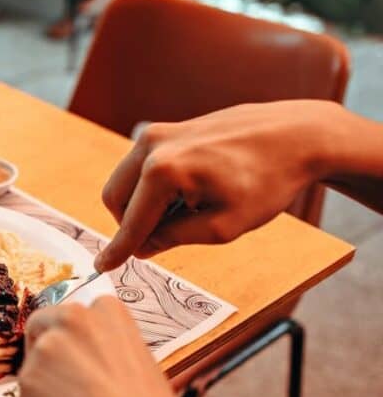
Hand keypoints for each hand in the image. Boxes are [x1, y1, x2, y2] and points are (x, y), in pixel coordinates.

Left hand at [18, 296, 197, 396]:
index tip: (76, 353)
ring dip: (44, 381)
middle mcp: (73, 317)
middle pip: (43, 325)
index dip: (71, 336)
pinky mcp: (27, 376)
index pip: (73, 313)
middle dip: (47, 348)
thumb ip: (110, 349)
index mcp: (107, 310)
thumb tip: (96, 359)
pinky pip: (25, 392)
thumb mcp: (142, 364)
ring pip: (33, 361)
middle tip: (64, 380)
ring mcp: (47, 346)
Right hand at [93, 100, 352, 272]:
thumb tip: (142, 245)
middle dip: (132, 224)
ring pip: (125, 181)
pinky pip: (141, 167)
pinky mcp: (165, 128)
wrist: (295, 134)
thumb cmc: (266, 180)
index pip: (131, 222)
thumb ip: (175, 237)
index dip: (119, 250)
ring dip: (143, 204)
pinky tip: (192, 191)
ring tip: (190, 209)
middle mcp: (151, 146)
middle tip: (169, 237)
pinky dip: (153, 187)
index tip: (102, 268)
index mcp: (164, 171)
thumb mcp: (224, 226)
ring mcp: (156, 132)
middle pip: (115, 198)